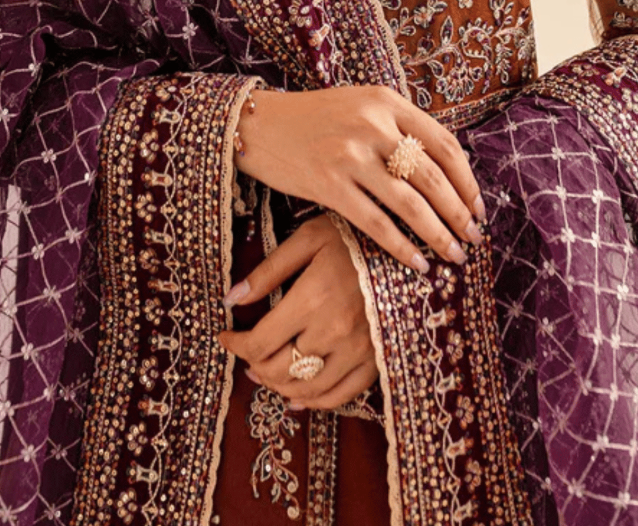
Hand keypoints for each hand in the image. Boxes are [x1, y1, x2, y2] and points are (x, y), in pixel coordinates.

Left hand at [219, 215, 377, 408]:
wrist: (412, 244)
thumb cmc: (355, 236)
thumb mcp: (309, 239)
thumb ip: (269, 271)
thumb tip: (231, 299)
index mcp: (312, 299)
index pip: (260, 342)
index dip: (236, 345)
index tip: (226, 337)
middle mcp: (333, 332)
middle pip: (278, 370)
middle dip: (254, 365)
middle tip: (246, 354)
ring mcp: (358, 351)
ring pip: (306, 389)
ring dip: (278, 386)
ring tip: (266, 373)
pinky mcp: (377, 361)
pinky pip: (340, 396)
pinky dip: (314, 401)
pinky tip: (298, 395)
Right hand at [235, 84, 484, 272]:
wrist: (258, 124)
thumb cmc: (314, 118)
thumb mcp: (361, 106)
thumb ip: (397, 127)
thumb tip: (443, 170)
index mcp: (387, 101)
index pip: (444, 144)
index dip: (467, 181)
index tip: (478, 207)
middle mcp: (373, 124)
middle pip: (433, 176)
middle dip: (460, 213)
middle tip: (475, 238)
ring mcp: (350, 154)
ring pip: (410, 203)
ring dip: (439, 234)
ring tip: (455, 255)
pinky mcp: (328, 184)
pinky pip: (376, 223)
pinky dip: (402, 247)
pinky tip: (417, 263)